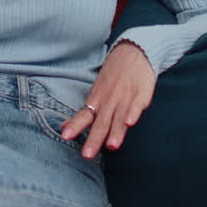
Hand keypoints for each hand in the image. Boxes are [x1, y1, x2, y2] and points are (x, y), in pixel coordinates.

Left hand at [61, 41, 155, 158]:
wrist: (133, 52)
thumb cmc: (114, 76)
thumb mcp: (96, 93)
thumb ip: (85, 113)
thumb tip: (64, 127)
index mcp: (98, 100)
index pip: (84, 116)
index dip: (75, 126)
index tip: (64, 136)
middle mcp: (109, 100)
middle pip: (101, 122)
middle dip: (94, 139)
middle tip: (87, 155)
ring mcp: (125, 96)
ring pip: (119, 117)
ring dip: (115, 131)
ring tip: (112, 146)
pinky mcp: (141, 93)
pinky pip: (136, 104)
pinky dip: (133, 113)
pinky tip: (131, 122)